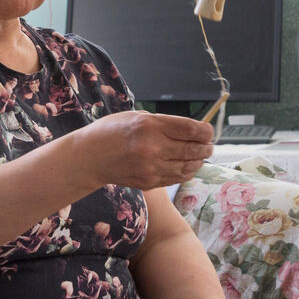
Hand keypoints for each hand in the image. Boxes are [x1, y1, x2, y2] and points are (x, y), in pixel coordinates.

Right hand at [73, 111, 213, 190]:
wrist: (89, 157)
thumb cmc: (112, 131)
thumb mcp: (137, 117)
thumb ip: (163, 123)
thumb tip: (191, 130)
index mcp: (150, 126)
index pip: (190, 130)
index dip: (206, 132)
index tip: (209, 132)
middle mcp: (152, 147)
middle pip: (192, 149)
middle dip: (206, 148)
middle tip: (209, 146)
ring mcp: (150, 167)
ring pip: (187, 167)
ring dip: (198, 162)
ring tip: (201, 157)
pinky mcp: (148, 182)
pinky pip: (175, 178)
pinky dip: (186, 173)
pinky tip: (188, 167)